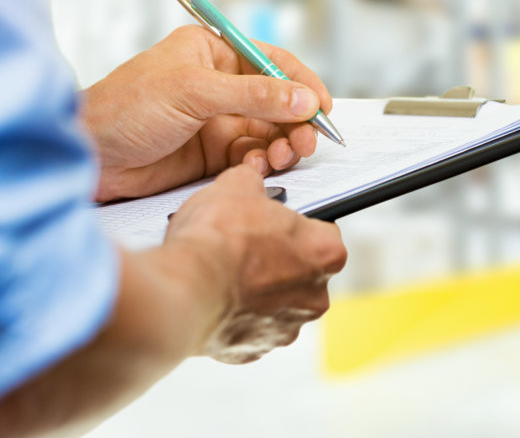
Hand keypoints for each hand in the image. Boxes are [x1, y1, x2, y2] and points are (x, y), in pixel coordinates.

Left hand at [81, 25, 333, 201]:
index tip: (322, 108)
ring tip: (282, 158)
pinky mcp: (214, 153)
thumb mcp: (193, 92)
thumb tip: (303, 100)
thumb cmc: (125, 109)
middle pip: (279, 101)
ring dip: (283, 145)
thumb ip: (254, 96)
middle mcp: (220, 84)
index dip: (302, 83)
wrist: (88, 157)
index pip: (273, 62)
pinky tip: (253, 169)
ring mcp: (218, 120)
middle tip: (305, 142)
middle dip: (297, 121)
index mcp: (213, 53)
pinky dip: (261, 163)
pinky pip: (254, 156)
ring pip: (271, 131)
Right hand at [165, 165, 346, 363]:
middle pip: (301, 272)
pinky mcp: (254, 350)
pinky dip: (232, 317)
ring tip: (223, 275)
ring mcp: (287, 327)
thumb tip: (249, 180)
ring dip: (255, 292)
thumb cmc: (216, 240)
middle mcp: (316, 295)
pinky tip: (212, 299)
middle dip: (275, 262)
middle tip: (244, 249)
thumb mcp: (236, 186)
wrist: (182, 290)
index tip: (272, 224)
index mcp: (327, 253)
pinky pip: (247, 329)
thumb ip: (253, 182)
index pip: (323, 233)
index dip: (294, 226)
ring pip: (275, 304)